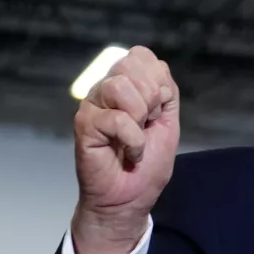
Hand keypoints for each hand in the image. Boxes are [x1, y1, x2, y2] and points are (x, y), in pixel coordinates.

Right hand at [71, 46, 179, 253]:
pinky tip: (130, 153)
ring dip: (140, 117)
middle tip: (147, 125)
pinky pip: (117, 118)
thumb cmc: (148, 163)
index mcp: (126, 85)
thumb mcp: (168, 123)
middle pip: (130, 64)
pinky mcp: (84, 125)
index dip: (159, 82)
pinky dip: (134, 140)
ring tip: (137, 138)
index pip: (142, 55)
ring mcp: (92, 106)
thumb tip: (158, 68)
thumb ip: (167, 92)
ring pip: (120, 85)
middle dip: (151, 98)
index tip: (158, 111)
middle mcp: (105, 90)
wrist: (131, 198)